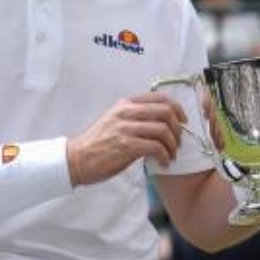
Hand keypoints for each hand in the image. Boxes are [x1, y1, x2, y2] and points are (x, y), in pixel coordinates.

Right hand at [69, 92, 186, 184]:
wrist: (77, 159)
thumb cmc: (97, 144)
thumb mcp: (115, 121)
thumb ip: (135, 117)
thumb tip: (159, 122)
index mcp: (125, 104)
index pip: (160, 97)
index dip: (177, 108)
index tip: (182, 121)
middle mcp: (126, 113)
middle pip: (166, 112)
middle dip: (178, 128)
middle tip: (178, 142)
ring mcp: (126, 128)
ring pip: (163, 130)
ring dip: (173, 145)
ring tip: (171, 155)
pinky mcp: (126, 145)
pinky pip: (156, 147)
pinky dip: (164, 156)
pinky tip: (163, 162)